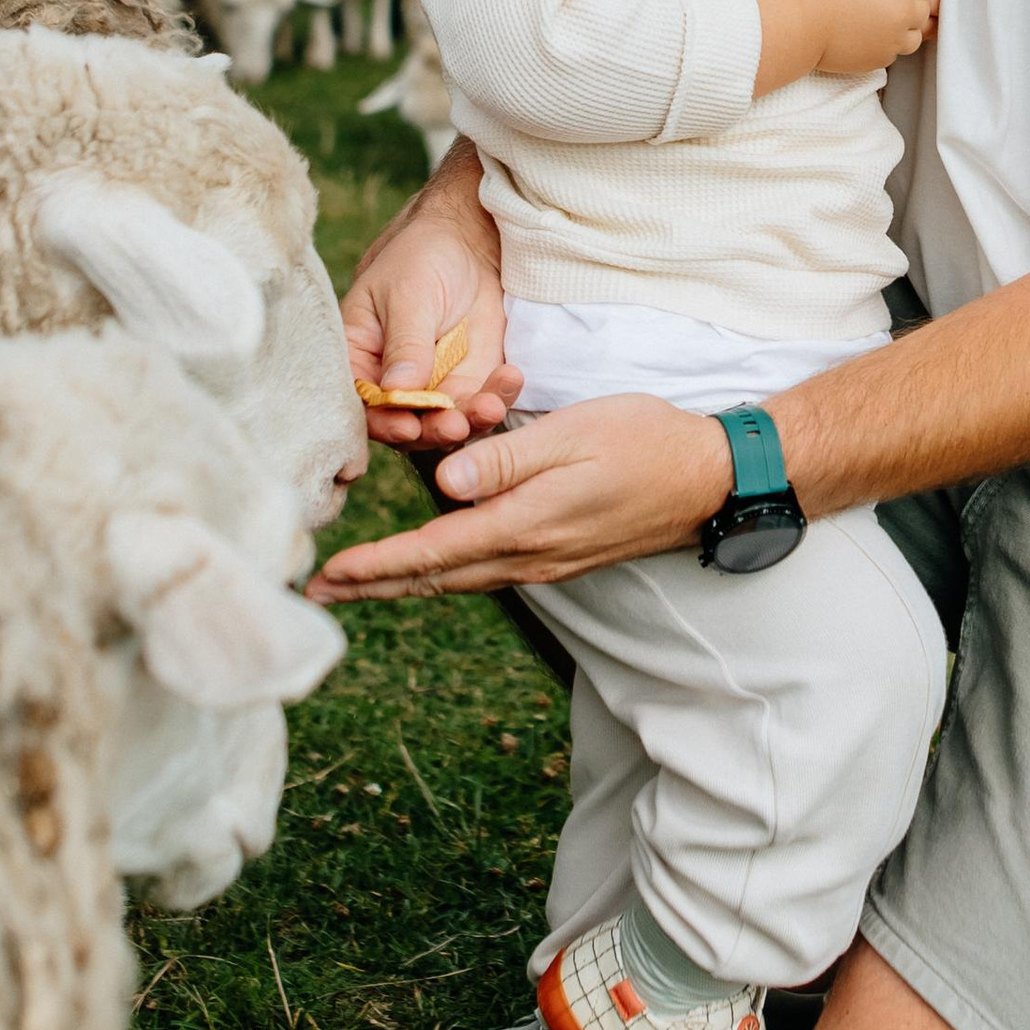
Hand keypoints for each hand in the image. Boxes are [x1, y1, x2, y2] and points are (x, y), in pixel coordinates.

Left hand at [308, 394, 732, 602]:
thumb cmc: (645, 442)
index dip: (375, 566)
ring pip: (458, 580)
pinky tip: (431, 567)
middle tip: (318, 595)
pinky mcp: (560, 559)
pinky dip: (444, 574)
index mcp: (525, 524)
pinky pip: (486, 574)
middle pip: (435, 578)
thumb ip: (506, 458)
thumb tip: (442, 481)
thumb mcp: (573, 434)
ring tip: (359, 585)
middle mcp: (530, 556)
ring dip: (404, 583)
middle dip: (374, 586)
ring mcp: (547, 564)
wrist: (710, 481)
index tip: (328, 576)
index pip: (432, 553)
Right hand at [340, 143, 520, 449]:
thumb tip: (398, 391)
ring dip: (469, 421)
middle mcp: (393, 382)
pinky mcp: (471, 380)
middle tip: (455, 426)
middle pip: (407, 423)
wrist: (469, 240)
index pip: (363, 404)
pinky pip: (482, 401)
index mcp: (360, 359)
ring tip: (490, 408)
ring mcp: (434, 384)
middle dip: (433, 429)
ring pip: (447, 419)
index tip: (408, 428)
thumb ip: (405, 344)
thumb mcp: (408, 294)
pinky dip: (498, 397)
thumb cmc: (421, 257)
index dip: (383, 423)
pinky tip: (509, 380)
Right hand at [751, 0, 939, 92]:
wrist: (799, 23)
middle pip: (925, 6)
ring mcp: (895, 37)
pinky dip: (888, 43)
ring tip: (881, 19)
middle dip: (911, 2)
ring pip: (916, 32)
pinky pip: (896, 50)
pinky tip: (869, 34)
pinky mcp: (883, 58)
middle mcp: (903, 10)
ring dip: (904, 26)